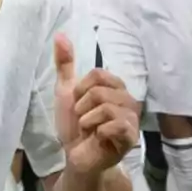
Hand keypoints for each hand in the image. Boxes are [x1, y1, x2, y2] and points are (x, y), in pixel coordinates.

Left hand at [53, 34, 139, 174]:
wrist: (76, 155)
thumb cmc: (74, 124)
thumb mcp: (66, 91)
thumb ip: (65, 64)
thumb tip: (60, 35)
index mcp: (115, 87)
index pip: (99, 74)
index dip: (81, 90)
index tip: (78, 103)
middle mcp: (128, 100)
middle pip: (101, 90)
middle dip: (83, 106)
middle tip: (83, 120)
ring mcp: (132, 119)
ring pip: (107, 107)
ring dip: (88, 120)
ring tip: (89, 129)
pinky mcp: (131, 137)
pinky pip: (116, 124)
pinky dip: (99, 130)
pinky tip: (98, 137)